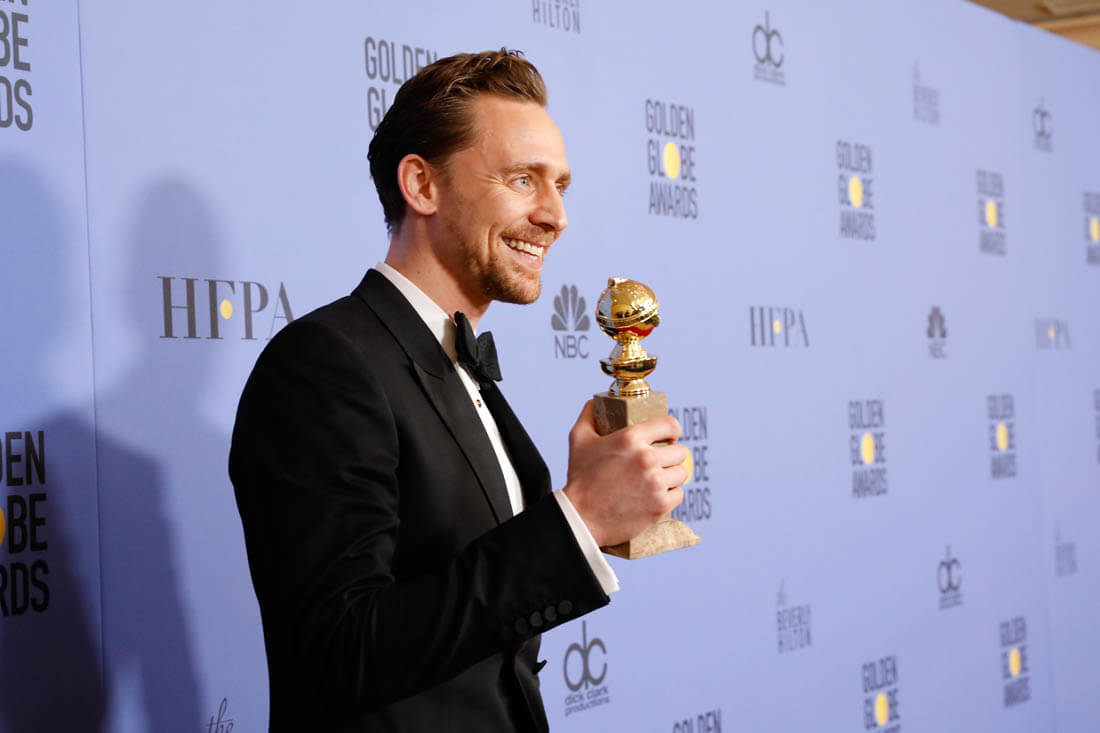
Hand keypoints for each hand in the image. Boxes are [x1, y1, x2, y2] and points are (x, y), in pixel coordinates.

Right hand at [562, 400, 687, 547]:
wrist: (580, 517)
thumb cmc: (579, 477)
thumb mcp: (578, 439)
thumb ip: (589, 415)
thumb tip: (597, 401)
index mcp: (631, 439)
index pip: (670, 425)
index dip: (672, 430)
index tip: (669, 437)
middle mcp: (647, 459)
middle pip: (680, 451)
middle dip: (671, 454)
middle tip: (661, 460)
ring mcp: (656, 483)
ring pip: (682, 473)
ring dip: (672, 475)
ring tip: (660, 478)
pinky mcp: (660, 506)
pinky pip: (679, 494)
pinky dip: (671, 495)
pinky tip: (659, 494)